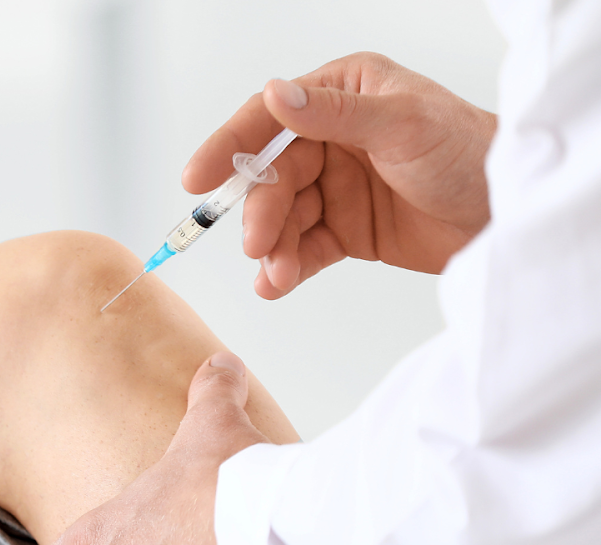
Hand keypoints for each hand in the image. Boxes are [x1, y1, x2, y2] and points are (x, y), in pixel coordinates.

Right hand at [184, 52, 496, 299]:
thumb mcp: (402, 124)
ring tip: (276, 274)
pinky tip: (277, 283)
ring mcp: (337, 186)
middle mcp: (333, 138)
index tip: (197, 179)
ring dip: (272, 248)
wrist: (511, 214)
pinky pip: (302, 248)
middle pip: (272, 178)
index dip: (228, 147)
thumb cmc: (471, 153)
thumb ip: (334, 114)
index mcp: (342, 96)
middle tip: (258, 245)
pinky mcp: (346, 229)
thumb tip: (277, 95)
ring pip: (283, 218)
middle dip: (261, 214)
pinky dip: (286, 267)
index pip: (269, 118)